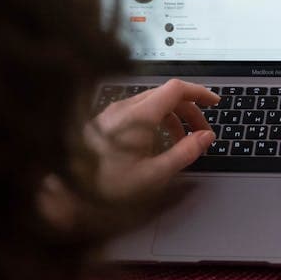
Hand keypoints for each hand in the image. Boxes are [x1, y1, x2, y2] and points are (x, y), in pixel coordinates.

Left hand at [85, 79, 217, 200]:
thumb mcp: (154, 174)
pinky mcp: (107, 120)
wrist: (66, 190)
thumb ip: (184, 153)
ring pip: (153, 102)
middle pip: (167, 94)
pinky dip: (157, 120)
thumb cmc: (106, 185)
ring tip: (182, 141)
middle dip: (190, 110)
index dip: (200, 93)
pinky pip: (139, 111)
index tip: (214, 102)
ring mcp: (114, 112)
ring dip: (174, 117)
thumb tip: (205, 137)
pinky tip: (158, 142)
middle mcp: (125, 108)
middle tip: (202, 132)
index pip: (177, 89)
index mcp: (139, 116)